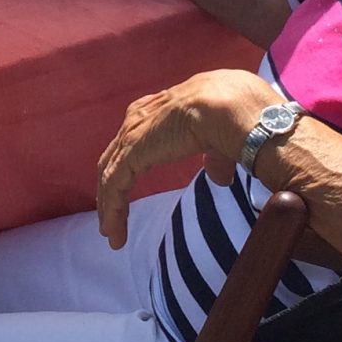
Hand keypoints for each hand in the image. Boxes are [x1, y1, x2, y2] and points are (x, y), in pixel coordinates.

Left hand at [94, 69, 276, 247]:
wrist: (226, 106)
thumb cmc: (230, 115)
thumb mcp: (220, 141)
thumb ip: (215, 161)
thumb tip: (220, 180)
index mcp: (157, 110)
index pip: (133, 142)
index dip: (128, 166)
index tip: (127, 191)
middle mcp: (138, 119)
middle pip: (114, 159)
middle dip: (111, 190)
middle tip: (112, 219)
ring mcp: (132, 136)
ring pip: (110, 176)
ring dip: (110, 207)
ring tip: (112, 235)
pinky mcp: (131, 153)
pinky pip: (114, 187)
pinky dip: (113, 212)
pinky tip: (115, 235)